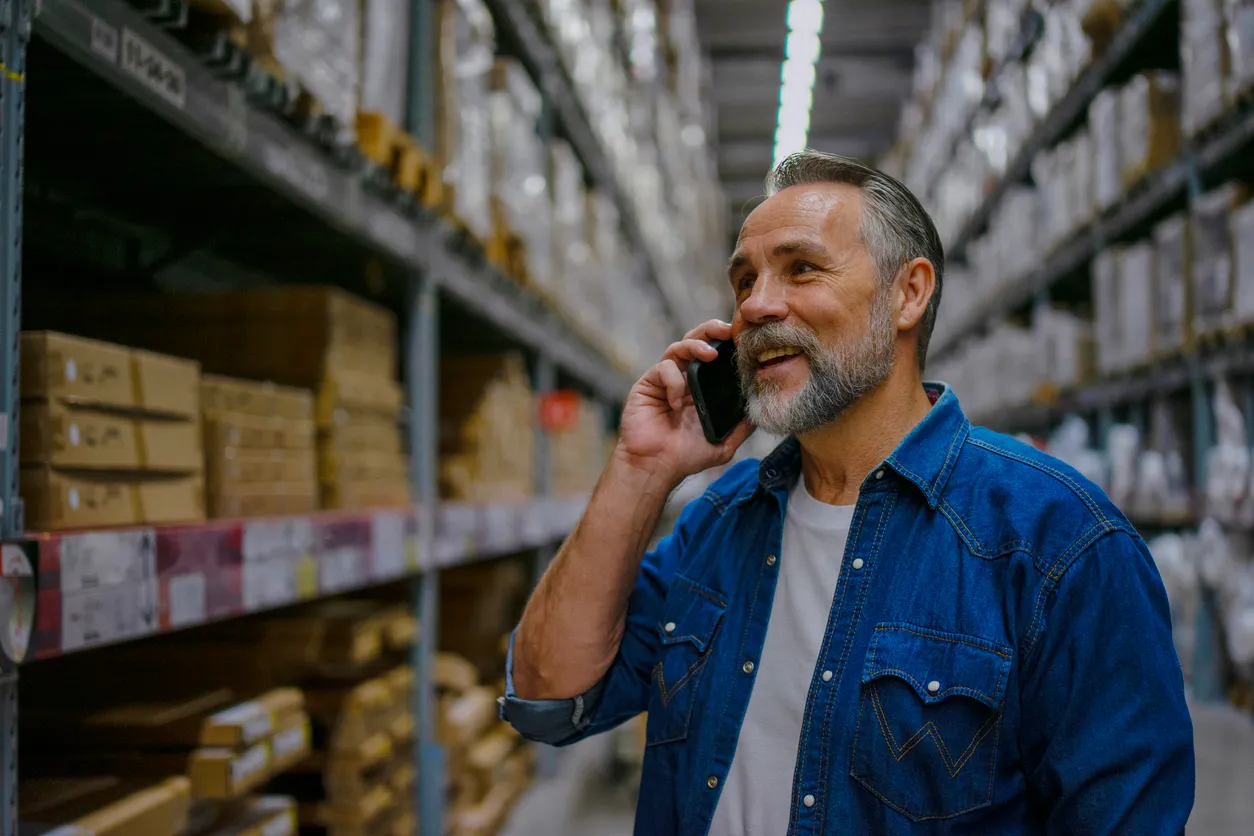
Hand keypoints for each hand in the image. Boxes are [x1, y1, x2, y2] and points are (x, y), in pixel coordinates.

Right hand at [614, 319, 753, 485]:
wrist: (656, 467)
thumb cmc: (686, 456)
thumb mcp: (724, 443)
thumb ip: (742, 427)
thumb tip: (762, 412)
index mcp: (702, 387)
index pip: (715, 355)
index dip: (727, 344)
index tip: (744, 340)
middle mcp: (684, 378)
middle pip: (696, 341)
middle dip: (711, 330)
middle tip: (726, 330)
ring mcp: (665, 380)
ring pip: (679, 347)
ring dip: (695, 345)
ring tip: (709, 353)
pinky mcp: (648, 384)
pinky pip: (663, 368)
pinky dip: (673, 381)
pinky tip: (676, 403)